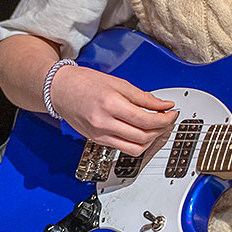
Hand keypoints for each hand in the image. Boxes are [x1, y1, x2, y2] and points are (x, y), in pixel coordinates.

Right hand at [49, 65, 177, 155]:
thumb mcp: (119, 83)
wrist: (60, 90)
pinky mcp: (97, 141)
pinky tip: (142, 132)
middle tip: (168, 119)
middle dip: (161, 129)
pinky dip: (137, 143)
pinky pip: (123, 149)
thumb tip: (164, 105)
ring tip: (157, 127)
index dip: (165, 118)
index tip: (172, 112)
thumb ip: (144, 97)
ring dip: (151, 140)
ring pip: (135, 149)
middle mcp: (103, 124)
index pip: (146, 120)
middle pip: (143, 137)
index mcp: (110, 105)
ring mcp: (99, 135)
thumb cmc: (85, 83)